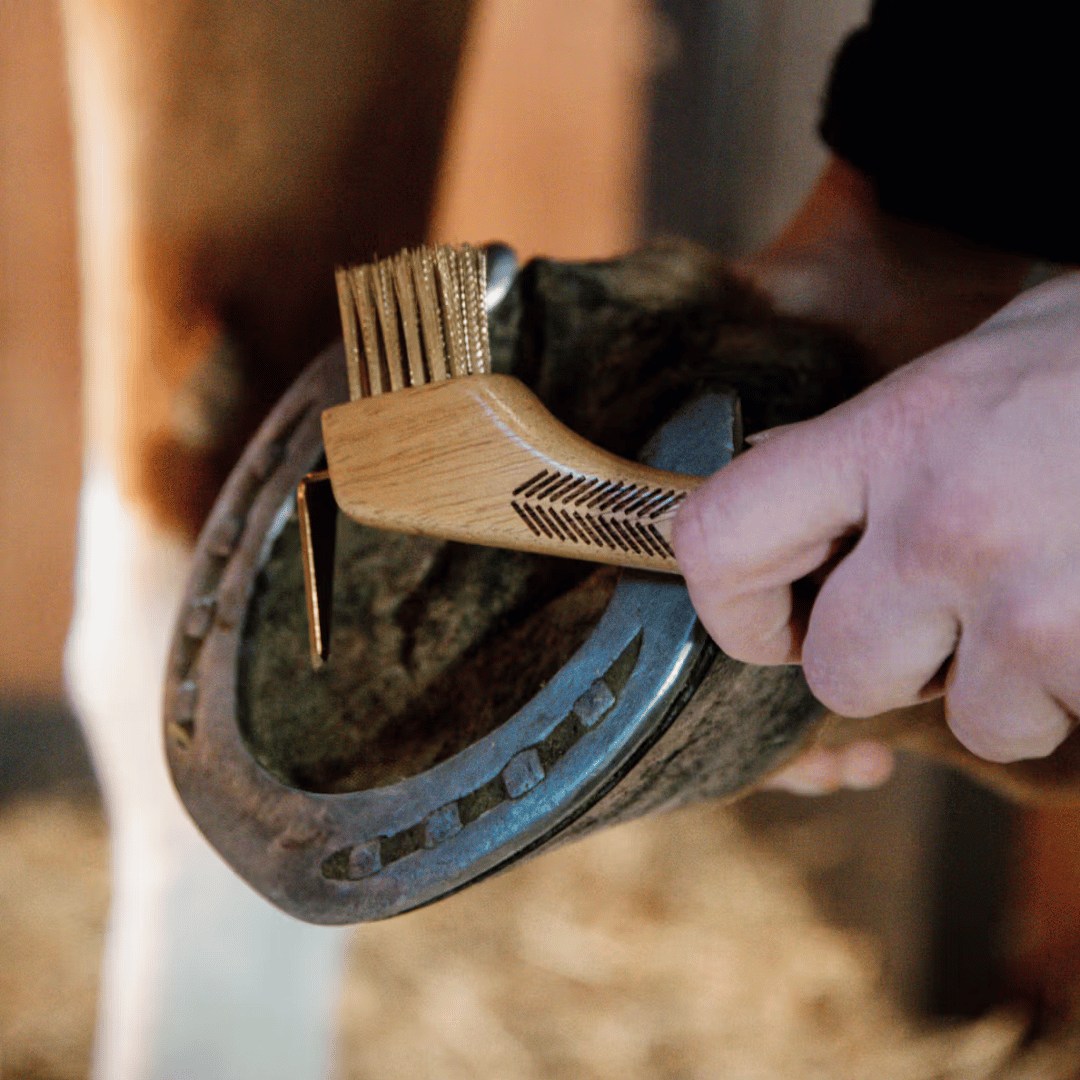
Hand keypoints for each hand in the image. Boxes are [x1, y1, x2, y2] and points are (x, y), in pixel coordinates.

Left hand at [673, 272, 1079, 763]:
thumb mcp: (989, 360)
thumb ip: (883, 440)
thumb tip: (805, 494)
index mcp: (895, 432)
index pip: (724, 540)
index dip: (734, 604)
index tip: (774, 618)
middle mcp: (949, 522)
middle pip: (840, 672)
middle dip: (892, 665)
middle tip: (953, 614)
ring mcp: (1041, 604)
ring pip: (974, 721)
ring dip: (1015, 685)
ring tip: (1071, 596)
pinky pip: (1068, 727)